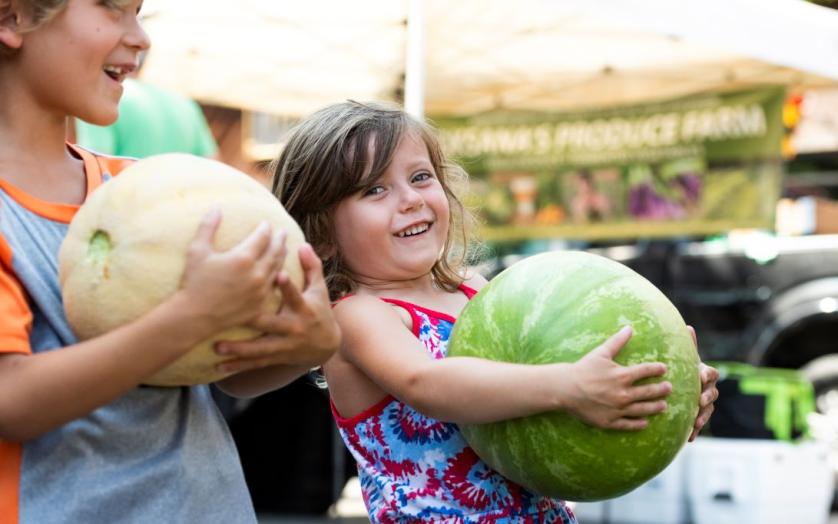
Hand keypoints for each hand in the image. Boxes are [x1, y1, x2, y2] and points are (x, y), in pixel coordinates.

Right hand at [178, 209, 286, 331]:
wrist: (194, 316)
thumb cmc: (194, 282)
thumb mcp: (198, 250)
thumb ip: (208, 227)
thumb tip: (216, 207)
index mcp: (243, 258)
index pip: (262, 237)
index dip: (265, 228)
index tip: (266, 223)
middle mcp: (256, 274)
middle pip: (275, 251)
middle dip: (279, 240)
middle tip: (282, 232)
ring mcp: (260, 290)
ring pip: (278, 269)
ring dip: (281, 256)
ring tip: (283, 248)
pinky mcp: (260, 304)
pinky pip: (274, 287)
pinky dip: (278, 276)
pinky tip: (278, 272)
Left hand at [213, 243, 340, 373]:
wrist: (327, 346)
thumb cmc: (319, 310)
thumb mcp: (319, 289)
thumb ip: (311, 267)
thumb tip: (303, 244)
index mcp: (304, 308)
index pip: (296, 295)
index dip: (288, 286)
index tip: (278, 274)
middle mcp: (294, 328)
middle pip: (272, 325)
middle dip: (254, 321)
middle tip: (233, 316)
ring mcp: (285, 345)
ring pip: (260, 349)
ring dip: (239, 349)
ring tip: (218, 347)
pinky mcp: (277, 357)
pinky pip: (256, 363)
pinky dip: (238, 366)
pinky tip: (220, 368)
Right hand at [564, 326, 671, 430]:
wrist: (565, 389)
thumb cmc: (583, 369)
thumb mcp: (601, 353)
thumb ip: (617, 342)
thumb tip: (629, 328)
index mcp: (622, 376)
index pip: (646, 371)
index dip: (657, 369)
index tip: (663, 369)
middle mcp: (623, 394)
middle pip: (649, 392)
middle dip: (661, 390)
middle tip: (669, 388)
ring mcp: (617, 409)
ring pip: (642, 410)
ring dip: (655, 408)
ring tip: (663, 406)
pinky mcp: (609, 421)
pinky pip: (628, 424)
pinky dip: (638, 424)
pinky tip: (645, 422)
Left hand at [687, 326, 718, 440]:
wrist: (683, 386)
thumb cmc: (683, 369)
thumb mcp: (684, 359)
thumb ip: (688, 346)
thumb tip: (688, 326)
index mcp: (705, 374)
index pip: (711, 373)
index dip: (707, 374)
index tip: (701, 375)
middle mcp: (709, 389)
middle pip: (712, 394)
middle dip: (706, 397)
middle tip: (698, 400)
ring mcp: (706, 404)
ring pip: (708, 411)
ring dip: (702, 416)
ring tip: (695, 421)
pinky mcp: (700, 417)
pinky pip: (700, 425)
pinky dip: (696, 430)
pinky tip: (689, 437)